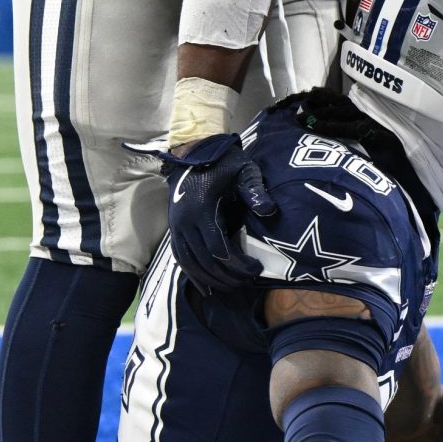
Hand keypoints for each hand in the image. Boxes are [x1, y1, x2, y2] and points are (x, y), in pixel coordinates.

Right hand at [158, 133, 278, 294]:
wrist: (195, 152)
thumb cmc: (224, 163)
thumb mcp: (244, 171)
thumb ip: (255, 190)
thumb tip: (269, 211)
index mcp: (201, 209)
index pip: (219, 249)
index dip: (237, 265)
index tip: (256, 269)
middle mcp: (184, 222)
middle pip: (205, 261)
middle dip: (227, 276)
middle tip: (247, 281)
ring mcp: (175, 227)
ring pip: (190, 264)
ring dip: (210, 279)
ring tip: (232, 287)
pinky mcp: (174, 229)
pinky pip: (180, 258)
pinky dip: (193, 275)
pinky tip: (206, 289)